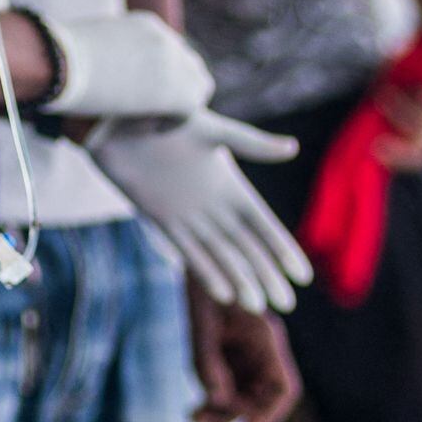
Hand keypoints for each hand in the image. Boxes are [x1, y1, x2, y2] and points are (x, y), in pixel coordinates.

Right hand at [42, 9, 215, 121]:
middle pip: (189, 64)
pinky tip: (151, 129)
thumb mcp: (80, 46)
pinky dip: (173, 121)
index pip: (167, 49)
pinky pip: (189, 110)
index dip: (159, 72)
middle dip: (175, 86)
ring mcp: (176, 66)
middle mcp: (165, 40)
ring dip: (178, 103)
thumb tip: (73, 67)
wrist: (60, 64)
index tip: (140, 89)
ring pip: (197, 85)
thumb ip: (94, 55)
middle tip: (152, 107)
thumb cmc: (53, 57)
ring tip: (152, 119)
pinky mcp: (179, 92)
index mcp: (145, 25)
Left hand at [81, 111, 312, 313]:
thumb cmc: (166, 114)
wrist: (118, 119)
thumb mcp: (211, 129)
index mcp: (231, 184)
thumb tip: (292, 149)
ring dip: (240, 280)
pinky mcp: (160, 219)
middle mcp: (213, 205)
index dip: (282, 249)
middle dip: (267, 275)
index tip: (303, 276)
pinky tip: (222, 294)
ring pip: (220, 255)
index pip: (263, 225)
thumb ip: (250, 144)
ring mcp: (188, 215)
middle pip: (246, 247)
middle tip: (286, 305)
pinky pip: (187, 251)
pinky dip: (205, 272)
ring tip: (258, 307)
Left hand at [189, 291, 301, 421]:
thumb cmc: (199, 289)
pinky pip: (231, 390)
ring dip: (223, 413)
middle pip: (263, 398)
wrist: (194, 266)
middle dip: (236, 415)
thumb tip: (216, 401)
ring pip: (246, 398)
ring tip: (194, 417)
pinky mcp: (232, 359)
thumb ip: (207, 363)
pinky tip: (195, 411)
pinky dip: (215, 403)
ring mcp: (248, 356)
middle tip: (200, 420)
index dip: (271, 415)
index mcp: (266, 338)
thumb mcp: (199, 325)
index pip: (284, 388)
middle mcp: (262, 351)